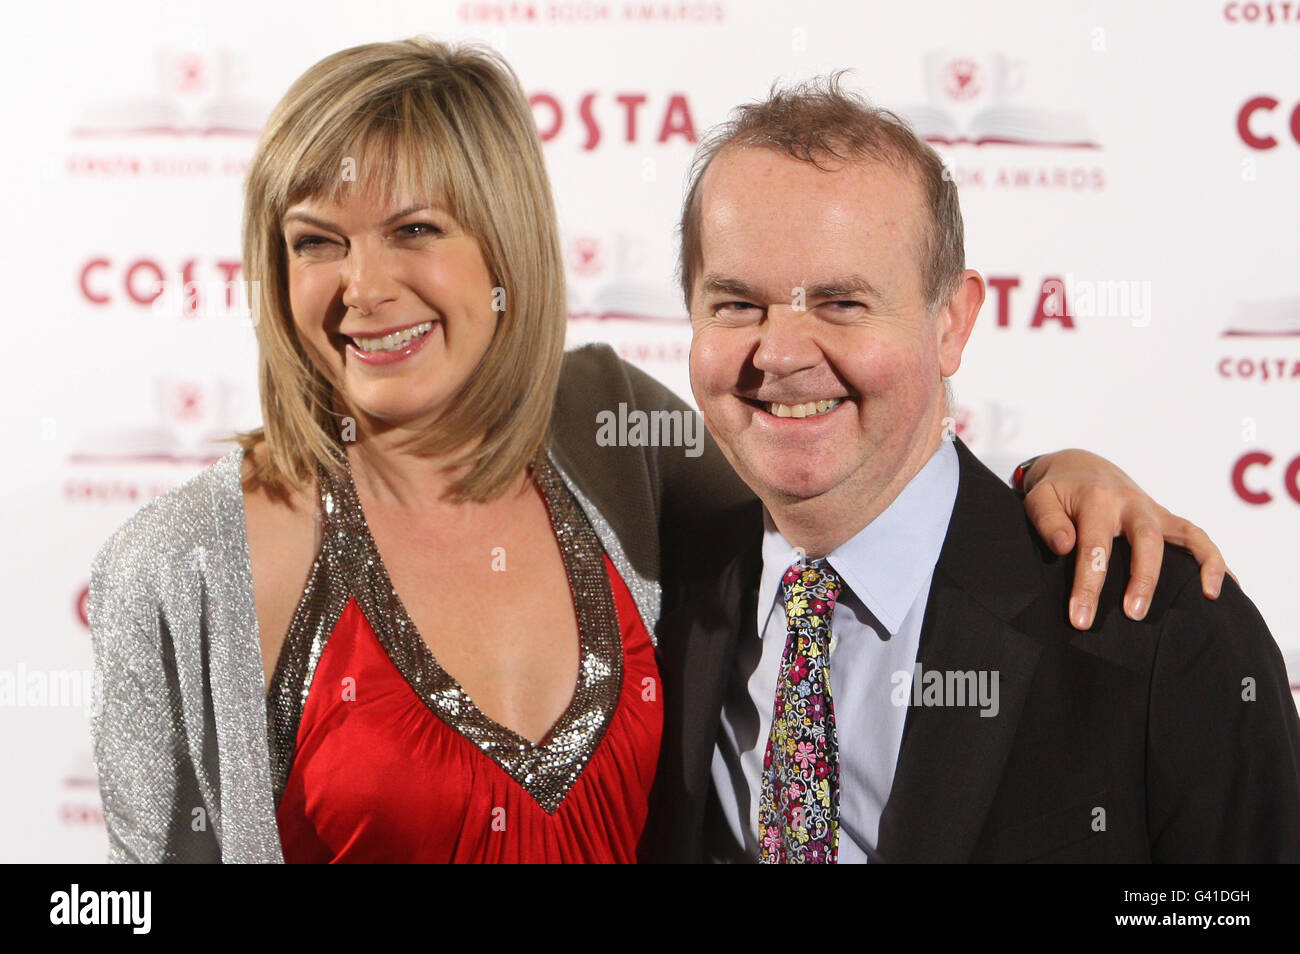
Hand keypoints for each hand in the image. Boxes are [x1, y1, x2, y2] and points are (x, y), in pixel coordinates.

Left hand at [1020, 449, 1231, 629]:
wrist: (1080, 467)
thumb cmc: (1057, 490)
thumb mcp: (1038, 498)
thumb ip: (1047, 521)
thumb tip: (1064, 546)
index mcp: (1097, 500)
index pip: (1093, 546)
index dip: (1087, 585)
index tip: (1080, 617)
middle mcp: (1131, 503)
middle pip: (1146, 541)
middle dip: (1142, 579)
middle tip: (1133, 615)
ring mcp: (1154, 511)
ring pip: (1185, 535)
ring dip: (1197, 566)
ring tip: (1205, 598)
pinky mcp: (1166, 520)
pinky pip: (1198, 538)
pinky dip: (1215, 560)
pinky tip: (1226, 588)